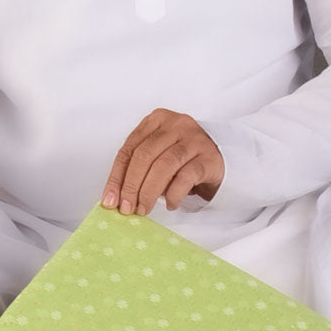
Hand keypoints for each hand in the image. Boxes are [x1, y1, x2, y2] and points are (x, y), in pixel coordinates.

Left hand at [101, 108, 224, 215]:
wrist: (221, 159)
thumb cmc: (183, 159)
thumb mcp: (158, 155)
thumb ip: (139, 168)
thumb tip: (116, 197)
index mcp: (156, 120)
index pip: (129, 148)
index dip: (116, 177)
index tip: (109, 200)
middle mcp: (175, 124)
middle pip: (144, 156)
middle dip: (131, 186)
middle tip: (127, 208)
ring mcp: (193, 139)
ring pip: (163, 165)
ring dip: (149, 192)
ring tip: (144, 209)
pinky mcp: (208, 157)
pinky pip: (186, 177)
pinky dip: (173, 194)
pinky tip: (169, 204)